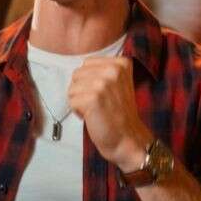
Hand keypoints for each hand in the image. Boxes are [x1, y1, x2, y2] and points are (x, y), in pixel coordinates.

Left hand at [68, 56, 154, 172]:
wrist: (128, 137)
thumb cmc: (119, 112)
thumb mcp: (119, 83)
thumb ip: (103, 71)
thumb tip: (80, 68)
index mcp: (122, 63)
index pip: (87, 63)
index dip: (89, 80)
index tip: (103, 93)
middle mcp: (113, 69)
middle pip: (77, 74)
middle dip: (81, 90)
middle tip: (97, 102)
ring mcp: (103, 83)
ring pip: (72, 88)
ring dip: (79, 102)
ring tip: (95, 109)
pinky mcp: (93, 98)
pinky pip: (71, 101)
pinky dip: (78, 112)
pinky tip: (92, 116)